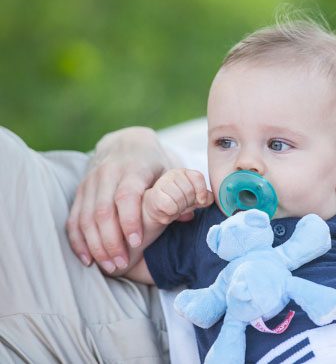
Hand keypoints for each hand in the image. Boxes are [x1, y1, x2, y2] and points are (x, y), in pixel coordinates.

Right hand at [66, 127, 175, 272]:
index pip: (126, 196)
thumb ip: (178, 193)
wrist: (126, 143)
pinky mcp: (80, 192)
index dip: (130, 220)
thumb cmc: (154, 164)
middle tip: (122, 263)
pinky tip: (88, 259)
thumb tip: (187, 215)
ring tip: (109, 267)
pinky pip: (74, 219)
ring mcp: (90, 183)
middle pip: (103, 211)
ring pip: (86, 217)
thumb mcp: (171, 172)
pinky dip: (78, 241)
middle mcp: (108, 174)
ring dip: (96, 245)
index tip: (137, 242)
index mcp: (133, 168)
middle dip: (111, 241)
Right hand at [143, 168, 213, 225]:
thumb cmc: (176, 202)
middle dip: (188, 203)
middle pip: (190, 191)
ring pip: (180, 199)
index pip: (198, 177)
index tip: (200, 201)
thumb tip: (209, 198)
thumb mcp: (192, 199)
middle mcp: (173, 174)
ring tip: (174, 208)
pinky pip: (171, 206)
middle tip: (182, 205)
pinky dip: (171, 212)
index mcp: (184, 173)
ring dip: (179, 209)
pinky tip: (167, 210)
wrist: (155, 209)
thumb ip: (204, 197)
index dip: (201, 191)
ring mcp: (162, 183)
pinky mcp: (155, 194)